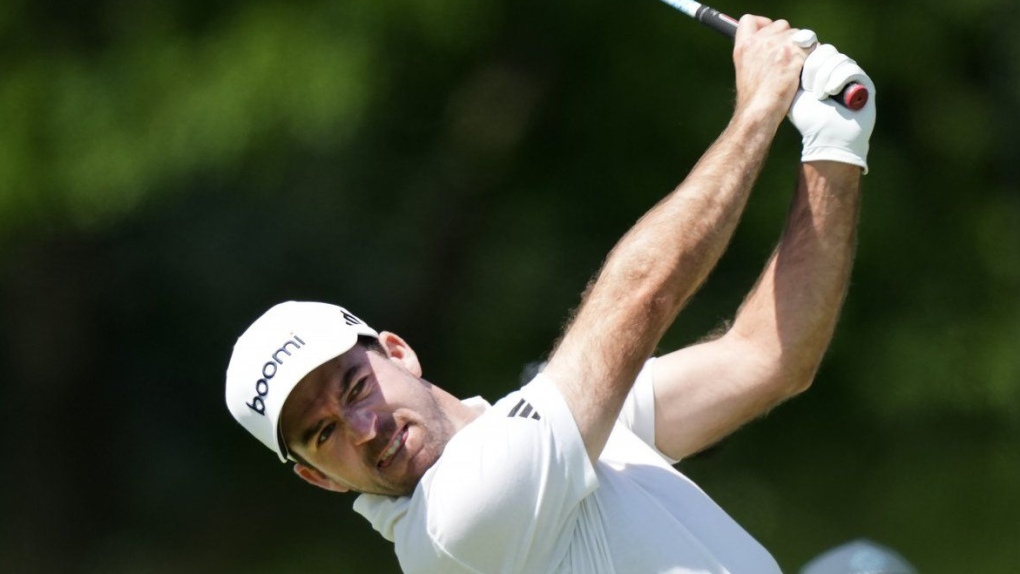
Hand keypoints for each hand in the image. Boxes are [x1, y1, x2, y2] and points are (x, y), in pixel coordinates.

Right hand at [733, 16, 809, 122]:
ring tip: (795, 67)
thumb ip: (756, 54)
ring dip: (802, 47)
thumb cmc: (754, 99)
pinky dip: (811, 56)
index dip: (763, 24)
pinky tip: (803, 70)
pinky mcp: (792, 54)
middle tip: (788, 57)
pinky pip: (811, 45)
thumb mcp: (746, 71)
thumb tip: (773, 48)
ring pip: (799, 34)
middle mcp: (758, 42)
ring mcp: (775, 46)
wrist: (758, 112)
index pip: (749, 20)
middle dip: (788, 38)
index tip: (770, 35)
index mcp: (743, 46)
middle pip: (781, 25)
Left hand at [788, 43, 876, 172]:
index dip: (807, 61)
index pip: (815, 49)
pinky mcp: (864, 83)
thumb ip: (792, 73)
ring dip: (826, 78)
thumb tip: (795, 47)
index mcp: (819, 71)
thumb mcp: (793, 94)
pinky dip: (839, 79)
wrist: (827, 138)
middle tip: (811, 91)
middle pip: (826, 50)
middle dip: (815, 70)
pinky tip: (832, 93)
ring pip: (839, 59)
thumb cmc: (809, 120)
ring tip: (821, 96)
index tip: (802, 82)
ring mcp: (851, 76)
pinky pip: (852, 68)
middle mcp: (836, 71)